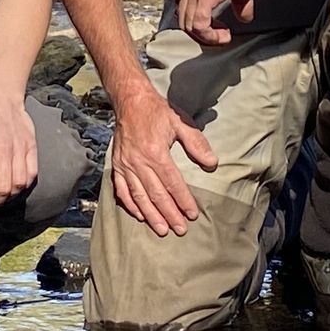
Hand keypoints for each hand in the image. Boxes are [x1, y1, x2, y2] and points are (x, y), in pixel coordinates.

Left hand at [0, 93, 37, 205]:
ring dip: (11, 196)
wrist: (2, 100)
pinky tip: (16, 186)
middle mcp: (4, 150)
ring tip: (4, 196)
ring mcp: (20, 148)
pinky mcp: (31, 147)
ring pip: (19, 184)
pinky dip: (25, 185)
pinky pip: (32, 174)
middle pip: (4, 188)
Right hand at [109, 82, 217, 236]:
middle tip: (180, 229)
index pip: (172, 183)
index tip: (192, 214)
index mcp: (156, 152)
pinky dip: (131, 205)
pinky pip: (122, 190)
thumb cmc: (157, 111)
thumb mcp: (180, 123)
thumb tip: (212, 164)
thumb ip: (197, 144)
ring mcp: (125, 165)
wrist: (130, 101)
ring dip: (151, 215)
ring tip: (162, 229)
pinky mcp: (117, 165)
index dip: (183, 200)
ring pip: (139, 196)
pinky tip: (140, 215)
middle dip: (169, 214)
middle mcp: (138, 162)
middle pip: (156, 194)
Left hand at [178, 0, 257, 45]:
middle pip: (185, 21)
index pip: (186, 9)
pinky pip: (200, 26)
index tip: (215, 29)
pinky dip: (210, 36)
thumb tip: (244, 17)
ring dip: (207, 38)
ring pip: (190, 26)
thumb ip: (239, 2)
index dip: (199, 24)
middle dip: (201, 35)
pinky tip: (224, 35)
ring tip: (223, 38)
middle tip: (218, 38)